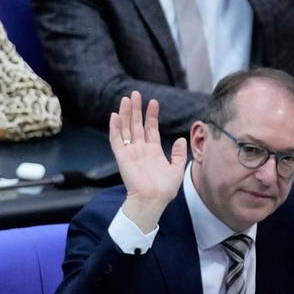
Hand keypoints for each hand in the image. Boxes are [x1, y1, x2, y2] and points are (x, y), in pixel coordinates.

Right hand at [108, 91, 186, 232]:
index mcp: (152, 151)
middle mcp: (140, 149)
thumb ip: (177, 154)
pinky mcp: (122, 157)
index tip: (153, 102)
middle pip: (136, 125)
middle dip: (136, 109)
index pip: (150, 128)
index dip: (151, 115)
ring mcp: (130, 152)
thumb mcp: (176, 169)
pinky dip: (114, 128)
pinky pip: (116, 140)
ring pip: (126, 128)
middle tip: (135, 94)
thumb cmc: (165, 188)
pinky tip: (114, 116)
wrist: (153, 199)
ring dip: (125, 114)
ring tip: (126, 99)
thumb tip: (179, 139)